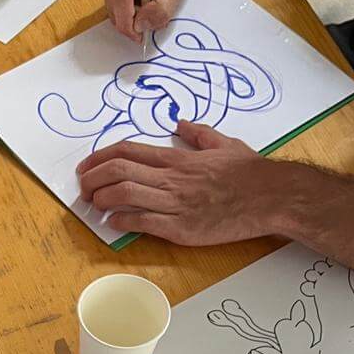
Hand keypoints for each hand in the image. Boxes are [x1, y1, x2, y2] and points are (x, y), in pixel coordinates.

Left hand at [75, 120, 279, 243]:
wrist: (270, 197)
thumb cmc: (249, 172)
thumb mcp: (223, 143)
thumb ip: (198, 134)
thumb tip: (181, 124)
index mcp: (178, 158)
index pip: (127, 151)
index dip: (99, 157)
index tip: (86, 166)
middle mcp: (171, 178)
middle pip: (118, 170)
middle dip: (92, 178)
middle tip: (83, 188)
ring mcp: (175, 204)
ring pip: (125, 194)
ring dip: (102, 199)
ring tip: (94, 204)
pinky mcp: (181, 228)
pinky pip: (143, 223)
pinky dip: (122, 221)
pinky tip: (112, 222)